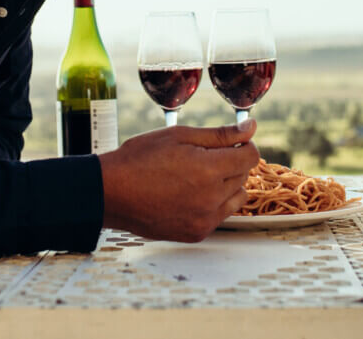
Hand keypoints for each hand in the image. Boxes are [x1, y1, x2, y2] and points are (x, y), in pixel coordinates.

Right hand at [99, 119, 260, 242]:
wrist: (111, 192)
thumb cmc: (140, 159)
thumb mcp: (179, 136)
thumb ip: (220, 134)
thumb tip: (251, 128)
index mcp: (210, 170)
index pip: (251, 156)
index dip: (244, 144)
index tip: (232, 142)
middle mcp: (212, 198)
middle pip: (243, 176)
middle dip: (231, 163)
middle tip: (203, 157)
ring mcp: (205, 219)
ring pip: (236, 198)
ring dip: (226, 185)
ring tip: (196, 177)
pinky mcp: (196, 233)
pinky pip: (219, 216)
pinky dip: (211, 204)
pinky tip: (187, 194)